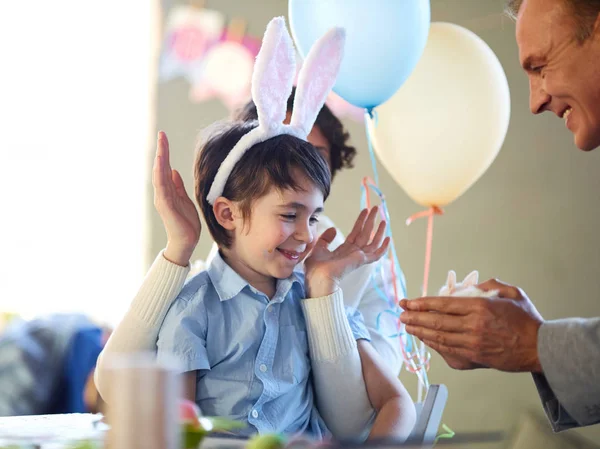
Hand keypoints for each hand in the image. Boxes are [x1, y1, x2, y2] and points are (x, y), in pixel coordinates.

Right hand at [153, 131, 200, 265]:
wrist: (186, 241)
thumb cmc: (185, 222)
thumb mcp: (184, 199)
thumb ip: (178, 186)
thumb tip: (174, 171)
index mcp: (168, 190)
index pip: (165, 167)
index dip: (164, 152)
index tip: (163, 137)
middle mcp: (162, 193)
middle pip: (160, 168)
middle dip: (161, 151)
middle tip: (161, 134)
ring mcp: (163, 199)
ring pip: (159, 176)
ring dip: (160, 160)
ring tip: (160, 146)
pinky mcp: (166, 207)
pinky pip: (162, 188)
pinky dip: (161, 176)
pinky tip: (162, 165)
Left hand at [304, 207, 389, 296]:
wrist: (316, 277)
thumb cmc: (315, 268)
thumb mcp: (319, 248)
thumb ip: (326, 239)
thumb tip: (334, 229)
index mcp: (344, 250)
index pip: (356, 232)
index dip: (361, 221)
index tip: (365, 210)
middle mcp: (353, 253)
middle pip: (365, 233)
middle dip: (371, 220)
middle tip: (376, 208)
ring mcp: (358, 257)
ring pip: (373, 242)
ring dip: (379, 230)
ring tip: (384, 219)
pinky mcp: (361, 260)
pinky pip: (376, 254)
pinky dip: (383, 247)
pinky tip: (388, 238)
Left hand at [399, 279, 544, 372]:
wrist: (540, 348)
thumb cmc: (526, 319)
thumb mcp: (511, 293)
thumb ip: (489, 285)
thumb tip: (469, 285)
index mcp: (479, 306)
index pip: (442, 304)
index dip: (421, 303)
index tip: (407, 302)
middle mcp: (473, 325)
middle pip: (435, 321)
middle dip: (414, 317)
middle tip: (400, 314)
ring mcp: (472, 343)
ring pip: (438, 337)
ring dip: (419, 332)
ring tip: (407, 326)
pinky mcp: (474, 357)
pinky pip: (447, 350)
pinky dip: (433, 344)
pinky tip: (424, 339)